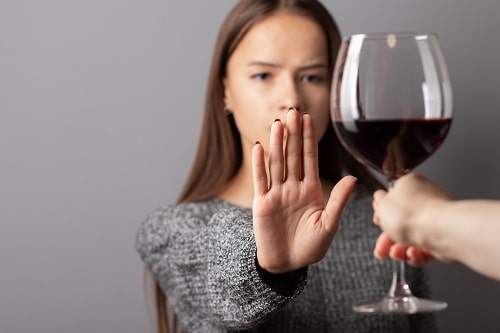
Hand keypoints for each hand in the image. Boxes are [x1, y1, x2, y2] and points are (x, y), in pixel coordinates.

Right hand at [252, 108, 355, 272]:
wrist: (287, 265)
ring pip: (277, 163)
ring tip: (277, 123)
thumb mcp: (328, 226)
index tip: (308, 118)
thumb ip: (337, 202)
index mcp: (311, 190)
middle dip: (293, 134)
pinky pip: (261, 180)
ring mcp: (277, 193)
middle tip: (292, 111)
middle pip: (293, 155)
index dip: (308, 138)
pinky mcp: (262, 203)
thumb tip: (352, 179)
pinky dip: (259, 164)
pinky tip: (258, 147)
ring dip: (277, 144)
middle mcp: (293, 187)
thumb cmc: (310, 248)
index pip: (309, 158)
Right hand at [372, 173, 449, 265]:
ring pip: (412, 236)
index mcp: (410, 185)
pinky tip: (412, 253)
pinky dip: (417, 253)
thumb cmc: (412, 214)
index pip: (393, 198)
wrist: (438, 231)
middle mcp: (425, 199)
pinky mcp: (444, 237)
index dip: (382, 212)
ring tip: (396, 254)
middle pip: (401, 221)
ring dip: (400, 248)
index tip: (378, 220)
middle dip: (388, 238)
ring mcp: (435, 219)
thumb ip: (380, 202)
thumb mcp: (383, 204)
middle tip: (382, 247)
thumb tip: (380, 197)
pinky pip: (425, 247)